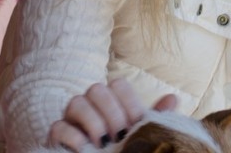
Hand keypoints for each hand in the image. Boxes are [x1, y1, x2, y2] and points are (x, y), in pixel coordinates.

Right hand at [47, 78, 176, 151]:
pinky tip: (86, 148)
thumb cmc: (120, 145)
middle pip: (97, 89)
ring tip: (104, 143)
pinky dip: (74, 136)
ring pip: (76, 102)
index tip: (137, 123)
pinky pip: (59, 126)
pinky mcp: (57, 134)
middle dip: (111, 112)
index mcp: (112, 99)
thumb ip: (154, 116)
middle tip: (120, 135)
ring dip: (93, 122)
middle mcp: (90, 102)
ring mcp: (71, 116)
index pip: (118, 84)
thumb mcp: (139, 132)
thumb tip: (173, 98)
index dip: (129, 102)